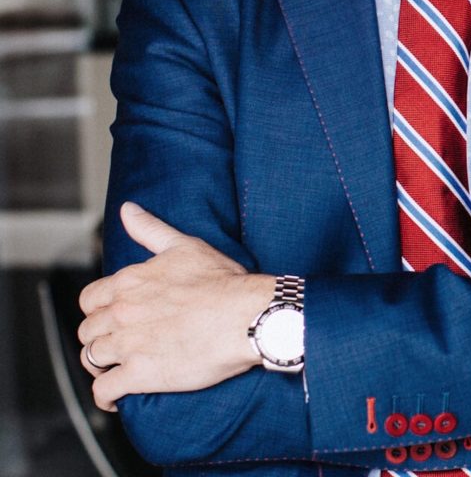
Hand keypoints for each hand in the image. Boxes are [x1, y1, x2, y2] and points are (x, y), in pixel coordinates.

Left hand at [78, 202, 275, 411]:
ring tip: (116, 369)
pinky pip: (104, 391)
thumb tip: (127, 209)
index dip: (98, 309)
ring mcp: (128, 344)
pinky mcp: (140, 374)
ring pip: (91, 359)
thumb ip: (150, 229)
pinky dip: (105, 398)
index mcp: (129, 281)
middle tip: (117, 344)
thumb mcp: (185, 245)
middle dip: (99, 337)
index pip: (89, 299)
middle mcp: (122, 311)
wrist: (245, 316)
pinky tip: (116, 398)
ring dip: (101, 365)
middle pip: (87, 330)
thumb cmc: (222, 281)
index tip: (112, 316)